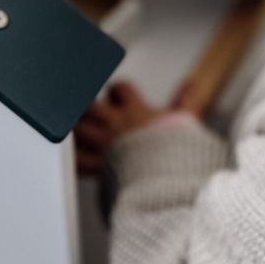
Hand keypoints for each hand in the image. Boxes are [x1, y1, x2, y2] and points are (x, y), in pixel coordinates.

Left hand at [73, 79, 199, 176]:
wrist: (170, 179)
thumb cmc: (179, 152)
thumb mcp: (186, 121)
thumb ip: (185, 100)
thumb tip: (190, 84)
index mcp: (136, 111)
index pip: (120, 89)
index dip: (118, 91)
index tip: (119, 96)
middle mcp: (116, 125)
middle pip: (91, 105)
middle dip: (88, 106)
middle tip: (89, 111)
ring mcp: (105, 145)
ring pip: (79, 129)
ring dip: (76, 128)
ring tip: (77, 129)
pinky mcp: (99, 168)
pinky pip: (78, 161)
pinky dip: (74, 159)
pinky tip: (74, 157)